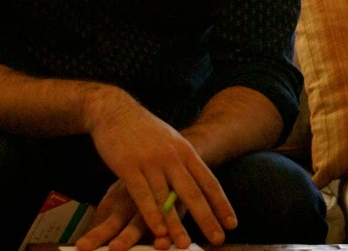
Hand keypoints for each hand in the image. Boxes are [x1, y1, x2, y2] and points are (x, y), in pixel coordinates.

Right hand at [80, 87, 235, 246]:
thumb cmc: (144, 130)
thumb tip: (198, 182)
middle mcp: (173, 157)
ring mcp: (151, 162)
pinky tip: (157, 230)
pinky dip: (150, 214)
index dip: (221, 204)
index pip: (209, 181)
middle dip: (207, 218)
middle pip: (193, 192)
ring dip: (175, 224)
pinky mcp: (128, 166)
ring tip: (184, 244)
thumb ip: (183, 162)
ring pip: (166, 198)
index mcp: (186, 151)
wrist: (115, 110)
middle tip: (218, 239)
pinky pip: (142, 195)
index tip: (232, 223)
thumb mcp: (171, 142)